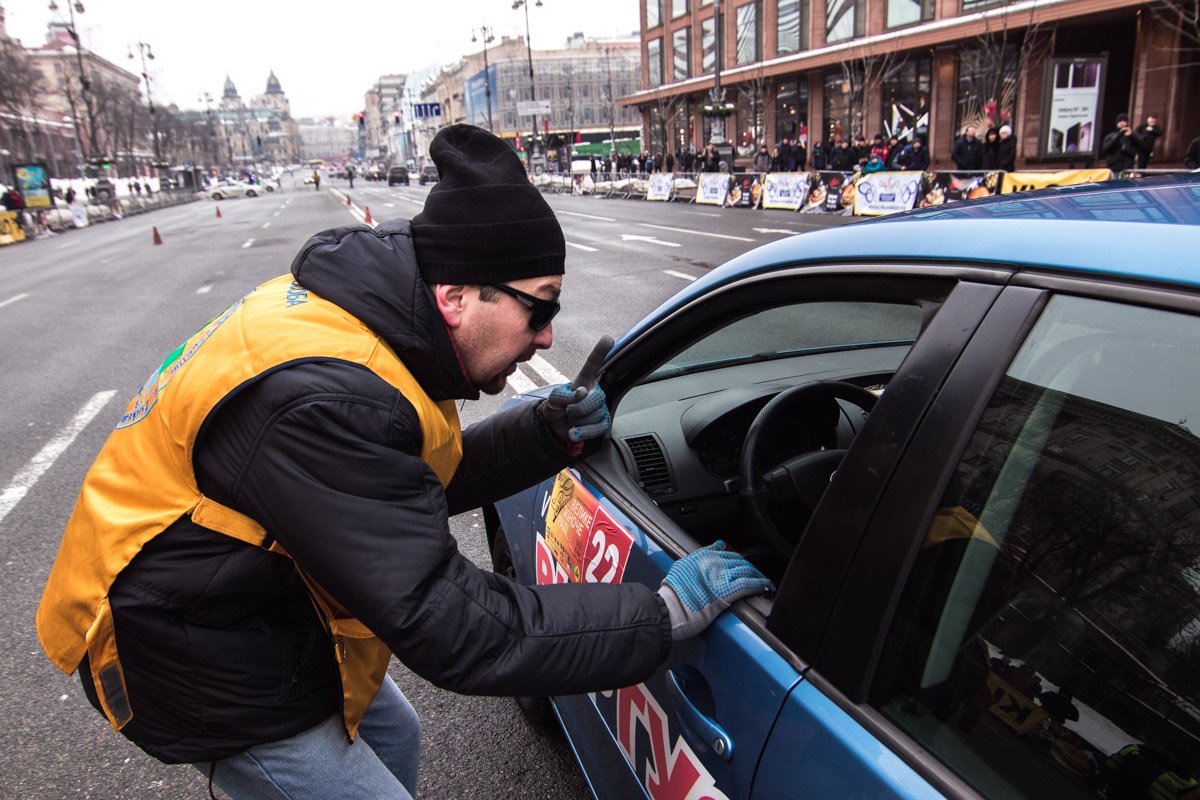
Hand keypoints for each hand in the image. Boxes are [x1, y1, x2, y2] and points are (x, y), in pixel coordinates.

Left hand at [540, 336, 613, 445]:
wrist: (555, 427)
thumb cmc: (557, 407)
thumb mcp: (553, 398)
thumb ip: (564, 394)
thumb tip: (583, 392)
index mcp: (584, 381)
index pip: (593, 365)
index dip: (600, 352)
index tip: (607, 339)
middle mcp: (595, 392)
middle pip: (596, 398)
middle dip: (577, 408)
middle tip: (568, 410)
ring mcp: (600, 408)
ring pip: (595, 415)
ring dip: (578, 421)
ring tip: (572, 419)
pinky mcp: (602, 423)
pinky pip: (597, 428)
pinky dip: (583, 432)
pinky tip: (574, 431)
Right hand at [658, 541, 773, 640]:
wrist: (670, 607)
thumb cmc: (672, 591)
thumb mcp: (682, 565)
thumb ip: (700, 554)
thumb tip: (717, 544)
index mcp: (704, 556)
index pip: (728, 553)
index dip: (738, 560)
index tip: (742, 564)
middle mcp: (714, 563)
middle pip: (740, 561)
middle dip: (749, 567)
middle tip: (754, 574)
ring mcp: (722, 577)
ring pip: (747, 570)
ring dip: (757, 575)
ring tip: (763, 580)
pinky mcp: (727, 592)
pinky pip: (749, 584)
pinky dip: (761, 584)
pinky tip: (766, 586)